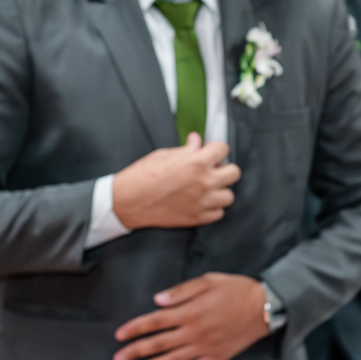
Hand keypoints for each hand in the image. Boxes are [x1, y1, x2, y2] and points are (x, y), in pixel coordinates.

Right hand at [113, 132, 240, 229]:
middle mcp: (204, 182)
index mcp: (197, 162)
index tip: (211, 152)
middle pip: (234, 173)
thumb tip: (197, 141)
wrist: (127, 201)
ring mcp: (202, 202)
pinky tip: (202, 202)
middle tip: (212, 170)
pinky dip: (212, 208)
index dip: (216, 149)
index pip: (224, 149)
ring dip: (220, 191)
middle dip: (224, 169)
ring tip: (207, 189)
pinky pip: (218, 213)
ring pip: (229, 196)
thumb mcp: (164, 155)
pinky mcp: (197, 218)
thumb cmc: (142, 175)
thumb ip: (186, 149)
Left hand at [113, 272, 268, 359]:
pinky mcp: (215, 358)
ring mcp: (204, 347)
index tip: (120, 335)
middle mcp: (194, 331)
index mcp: (190, 311)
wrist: (265, 307)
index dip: (135, 328)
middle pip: (158, 343)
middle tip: (118, 359)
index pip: (155, 321)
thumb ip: (182, 290)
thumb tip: (158, 300)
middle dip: (135, 351)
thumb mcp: (209, 280)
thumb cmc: (237, 290)